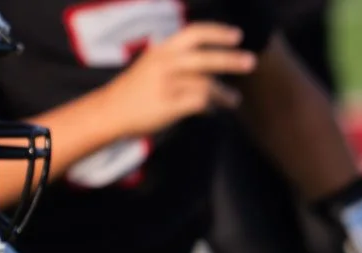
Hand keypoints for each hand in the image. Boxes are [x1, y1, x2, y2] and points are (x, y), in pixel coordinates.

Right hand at [101, 24, 255, 137]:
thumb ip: (179, 60)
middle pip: (205, 58)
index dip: (217, 32)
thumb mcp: (154, 64)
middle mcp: (164, 63)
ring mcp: (166, 85)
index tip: (238, 35)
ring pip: (206, 84)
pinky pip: (201, 103)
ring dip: (225, 93)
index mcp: (162, 50)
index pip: (194, 33)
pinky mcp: (168, 105)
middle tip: (251, 62)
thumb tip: (213, 64)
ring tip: (233, 99)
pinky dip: (211, 107)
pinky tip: (212, 110)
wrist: (110, 111)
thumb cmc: (137, 89)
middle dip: (231, 59)